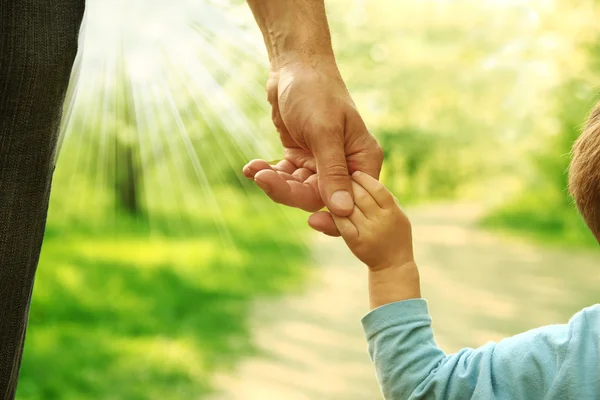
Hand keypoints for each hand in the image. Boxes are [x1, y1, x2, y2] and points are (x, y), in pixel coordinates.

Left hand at [242, 57, 382, 236]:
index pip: (351, 200)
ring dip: (275, 182)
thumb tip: (344, 211)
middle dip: (289, 191)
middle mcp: (345, 166)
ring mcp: (321, 163)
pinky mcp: (300, 158)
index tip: (306, 217)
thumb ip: (333, 172)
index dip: (331, 213)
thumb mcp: (324, 131)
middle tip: (264, 179)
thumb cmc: (316, 91)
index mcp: (363, 160)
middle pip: (318, 197)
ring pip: (298, 190)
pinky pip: (285, 176)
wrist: (293, 66)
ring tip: (255, 170)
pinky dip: (269, 173)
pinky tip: (252, 166)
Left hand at [332, 171, 413, 270]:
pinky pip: (341, 223)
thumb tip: (369, 180)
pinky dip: (334, 213)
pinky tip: (330, 207)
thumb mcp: (398, 213)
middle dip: (349, 185)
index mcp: (393, 211)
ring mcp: (369, 231)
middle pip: (361, 196)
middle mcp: (382, 220)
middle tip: (340, 179)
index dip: (364, 179)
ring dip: (339, 197)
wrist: (393, 265)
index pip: (377, 188)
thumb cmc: (396, 234)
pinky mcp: (356, 242)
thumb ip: (386, 198)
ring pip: (349, 208)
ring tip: (334, 190)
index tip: (355, 173)